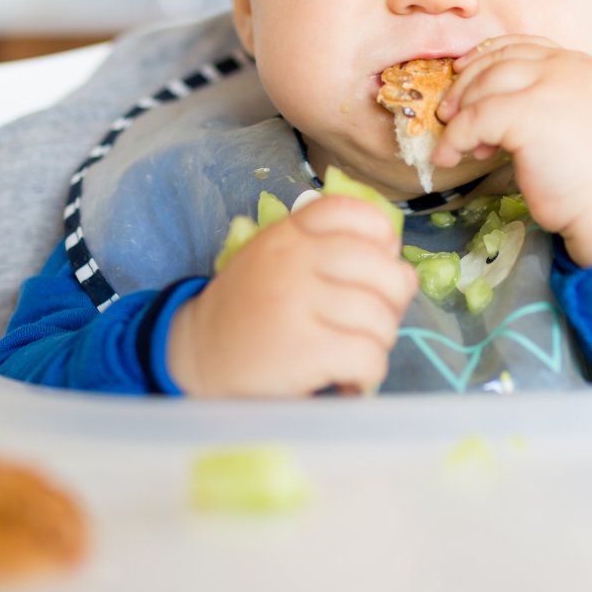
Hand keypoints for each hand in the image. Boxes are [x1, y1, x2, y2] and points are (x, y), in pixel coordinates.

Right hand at [167, 196, 417, 397]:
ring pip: (381, 317)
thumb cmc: (251, 309)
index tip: (376, 264)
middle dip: (393, 301)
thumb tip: (394, 257)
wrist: (197, 356)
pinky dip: (367, 375)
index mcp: (291, 234)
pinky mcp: (302, 349)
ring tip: (354, 353)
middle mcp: (295, 260)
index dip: (381, 238)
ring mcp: (298, 302)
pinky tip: (348, 380)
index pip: (354, 212)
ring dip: (378, 343)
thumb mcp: (277, 258)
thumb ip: (325, 247)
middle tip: (372, 321)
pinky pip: (368, 356)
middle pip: (385, 269)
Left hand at [434, 35, 591, 268]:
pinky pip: (475, 119)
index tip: (461, 74)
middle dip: (465, 86)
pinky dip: (454, 138)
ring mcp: (548, 87)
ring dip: (460, 115)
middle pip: (497, 61)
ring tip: (458, 144)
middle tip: (449, 114)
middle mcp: (564, 67)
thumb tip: (483, 102)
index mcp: (579, 64)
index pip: (521, 45)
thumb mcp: (573, 118)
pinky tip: (449, 157)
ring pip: (483, 86)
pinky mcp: (528, 115)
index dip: (484, 57)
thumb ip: (541, 98)